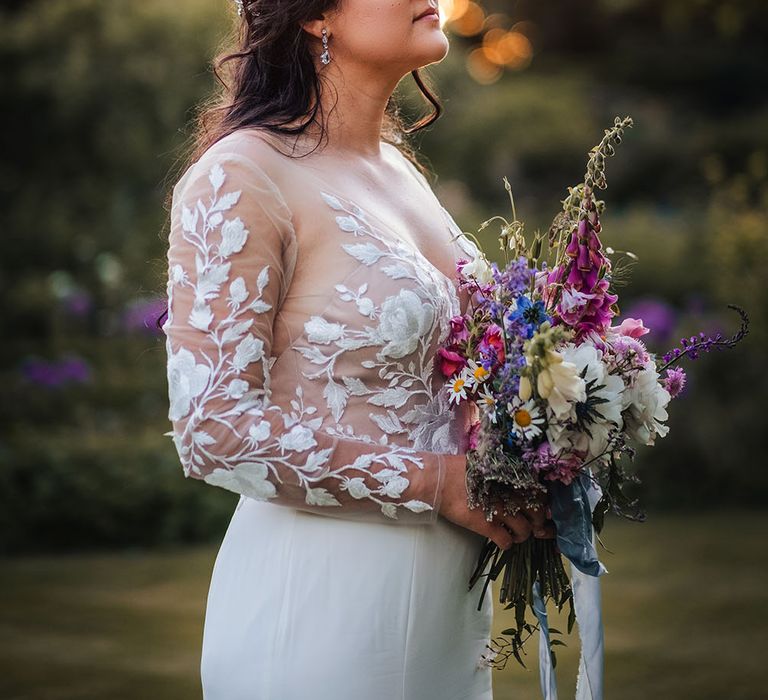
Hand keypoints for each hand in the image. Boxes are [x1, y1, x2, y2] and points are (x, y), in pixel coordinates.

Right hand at [437, 454, 555, 549]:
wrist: (438, 479)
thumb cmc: (457, 468)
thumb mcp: (485, 463)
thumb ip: (501, 472)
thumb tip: (511, 479)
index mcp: (511, 476)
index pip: (539, 492)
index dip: (543, 503)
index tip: (541, 509)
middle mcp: (510, 493)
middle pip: (536, 513)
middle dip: (537, 522)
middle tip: (532, 525)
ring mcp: (499, 510)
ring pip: (524, 530)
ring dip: (522, 535)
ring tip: (515, 534)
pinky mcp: (486, 525)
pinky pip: (505, 541)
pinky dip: (507, 544)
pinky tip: (502, 541)